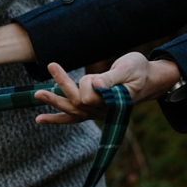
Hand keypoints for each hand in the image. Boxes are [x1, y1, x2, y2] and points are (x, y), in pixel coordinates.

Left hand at [33, 54, 180, 124]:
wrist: (149, 80)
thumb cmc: (139, 70)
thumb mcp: (129, 68)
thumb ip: (112, 77)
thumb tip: (95, 83)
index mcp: (114, 102)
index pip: (89, 96)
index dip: (86, 83)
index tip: (93, 74)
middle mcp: (104, 111)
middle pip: (77, 103)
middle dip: (62, 88)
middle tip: (49, 71)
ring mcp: (97, 113)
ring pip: (72, 110)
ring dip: (54, 102)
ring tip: (36, 94)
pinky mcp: (92, 111)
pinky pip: (72, 117)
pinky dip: (56, 119)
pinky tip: (40, 119)